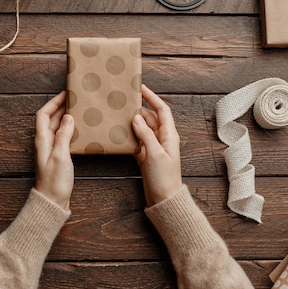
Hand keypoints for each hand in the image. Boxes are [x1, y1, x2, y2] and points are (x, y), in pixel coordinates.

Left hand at [34, 91, 74, 209]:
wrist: (52, 201)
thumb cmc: (54, 181)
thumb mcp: (60, 155)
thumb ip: (63, 135)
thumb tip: (68, 117)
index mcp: (42, 140)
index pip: (43, 114)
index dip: (53, 102)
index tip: (66, 94)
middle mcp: (45, 142)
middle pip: (51, 119)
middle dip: (61, 107)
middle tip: (75, 99)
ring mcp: (51, 149)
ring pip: (58, 127)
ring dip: (66, 117)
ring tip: (79, 110)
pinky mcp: (58, 156)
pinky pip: (63, 137)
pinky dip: (70, 129)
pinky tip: (79, 128)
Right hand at [131, 85, 182, 206]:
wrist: (164, 200)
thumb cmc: (164, 178)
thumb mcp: (155, 154)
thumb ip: (146, 134)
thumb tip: (137, 117)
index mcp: (169, 135)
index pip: (161, 110)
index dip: (152, 97)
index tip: (140, 88)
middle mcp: (162, 139)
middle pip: (150, 118)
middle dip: (139, 109)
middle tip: (124, 101)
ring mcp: (154, 148)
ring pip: (142, 129)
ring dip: (132, 122)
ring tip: (119, 115)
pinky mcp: (146, 157)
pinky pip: (137, 141)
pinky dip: (129, 136)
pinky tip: (119, 133)